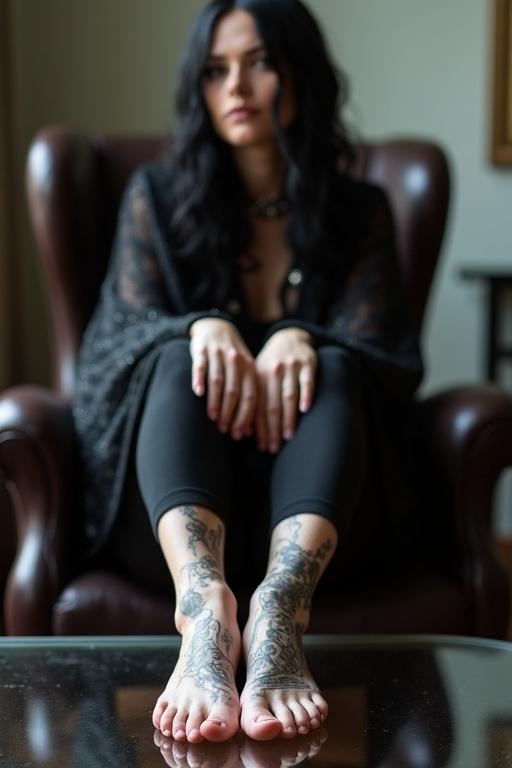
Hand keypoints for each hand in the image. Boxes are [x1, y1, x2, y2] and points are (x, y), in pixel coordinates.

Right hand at [189, 318, 256, 438]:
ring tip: (212, 418)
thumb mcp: (244, 373)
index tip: (238, 434)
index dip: (244, 417)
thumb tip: (249, 431)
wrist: (216, 327)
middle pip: (234, 391)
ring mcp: (218, 354)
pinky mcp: (201, 350)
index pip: (250, 396)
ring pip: (218, 381)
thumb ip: (248, 398)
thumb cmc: (232, 359)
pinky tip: (198, 394)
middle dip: (230, 413)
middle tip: (224, 430)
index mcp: (249, 368)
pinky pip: (201, 366)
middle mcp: (235, 360)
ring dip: (215, 401)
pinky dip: (199, 379)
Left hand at [254, 328, 315, 452]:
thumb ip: (253, 401)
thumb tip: (247, 431)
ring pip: (288, 396)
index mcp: (258, 377)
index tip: (261, 446)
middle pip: (271, 404)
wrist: (289, 338)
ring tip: (288, 436)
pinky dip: (305, 395)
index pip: (256, 406)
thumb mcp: (258, 377)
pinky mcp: (308, 364)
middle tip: (273, 448)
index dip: (258, 427)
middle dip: (272, 428)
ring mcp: (290, 367)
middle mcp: (272, 372)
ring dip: (288, 417)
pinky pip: (307, 382)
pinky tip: (305, 410)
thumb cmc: (271, 366)